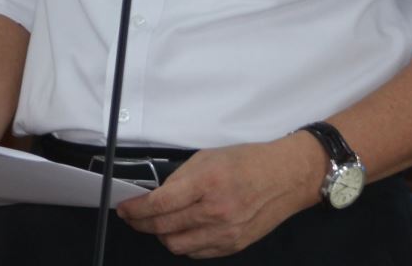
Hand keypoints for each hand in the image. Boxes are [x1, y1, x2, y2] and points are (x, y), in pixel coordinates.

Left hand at [115, 134, 322, 257]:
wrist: (285, 177)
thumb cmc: (249, 162)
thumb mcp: (208, 157)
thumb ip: (180, 178)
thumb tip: (157, 195)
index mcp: (207, 183)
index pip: (160, 204)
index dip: (136, 210)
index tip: (125, 208)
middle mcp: (216, 211)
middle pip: (164, 228)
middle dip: (141, 224)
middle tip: (133, 217)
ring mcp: (225, 232)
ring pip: (177, 245)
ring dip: (161, 236)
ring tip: (158, 224)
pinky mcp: (233, 245)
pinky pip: (197, 253)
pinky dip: (183, 244)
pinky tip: (182, 231)